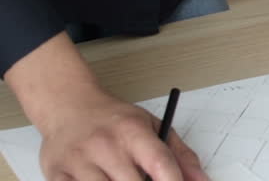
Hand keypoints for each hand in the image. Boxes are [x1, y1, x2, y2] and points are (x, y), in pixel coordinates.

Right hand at [39, 87, 206, 180]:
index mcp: (133, 131)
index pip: (161, 164)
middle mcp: (105, 145)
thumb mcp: (153, 126)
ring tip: (123, 179)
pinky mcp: (56, 175)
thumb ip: (180, 155)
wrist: (68, 105)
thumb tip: (201, 180)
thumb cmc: (114, 119)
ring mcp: (78, 161)